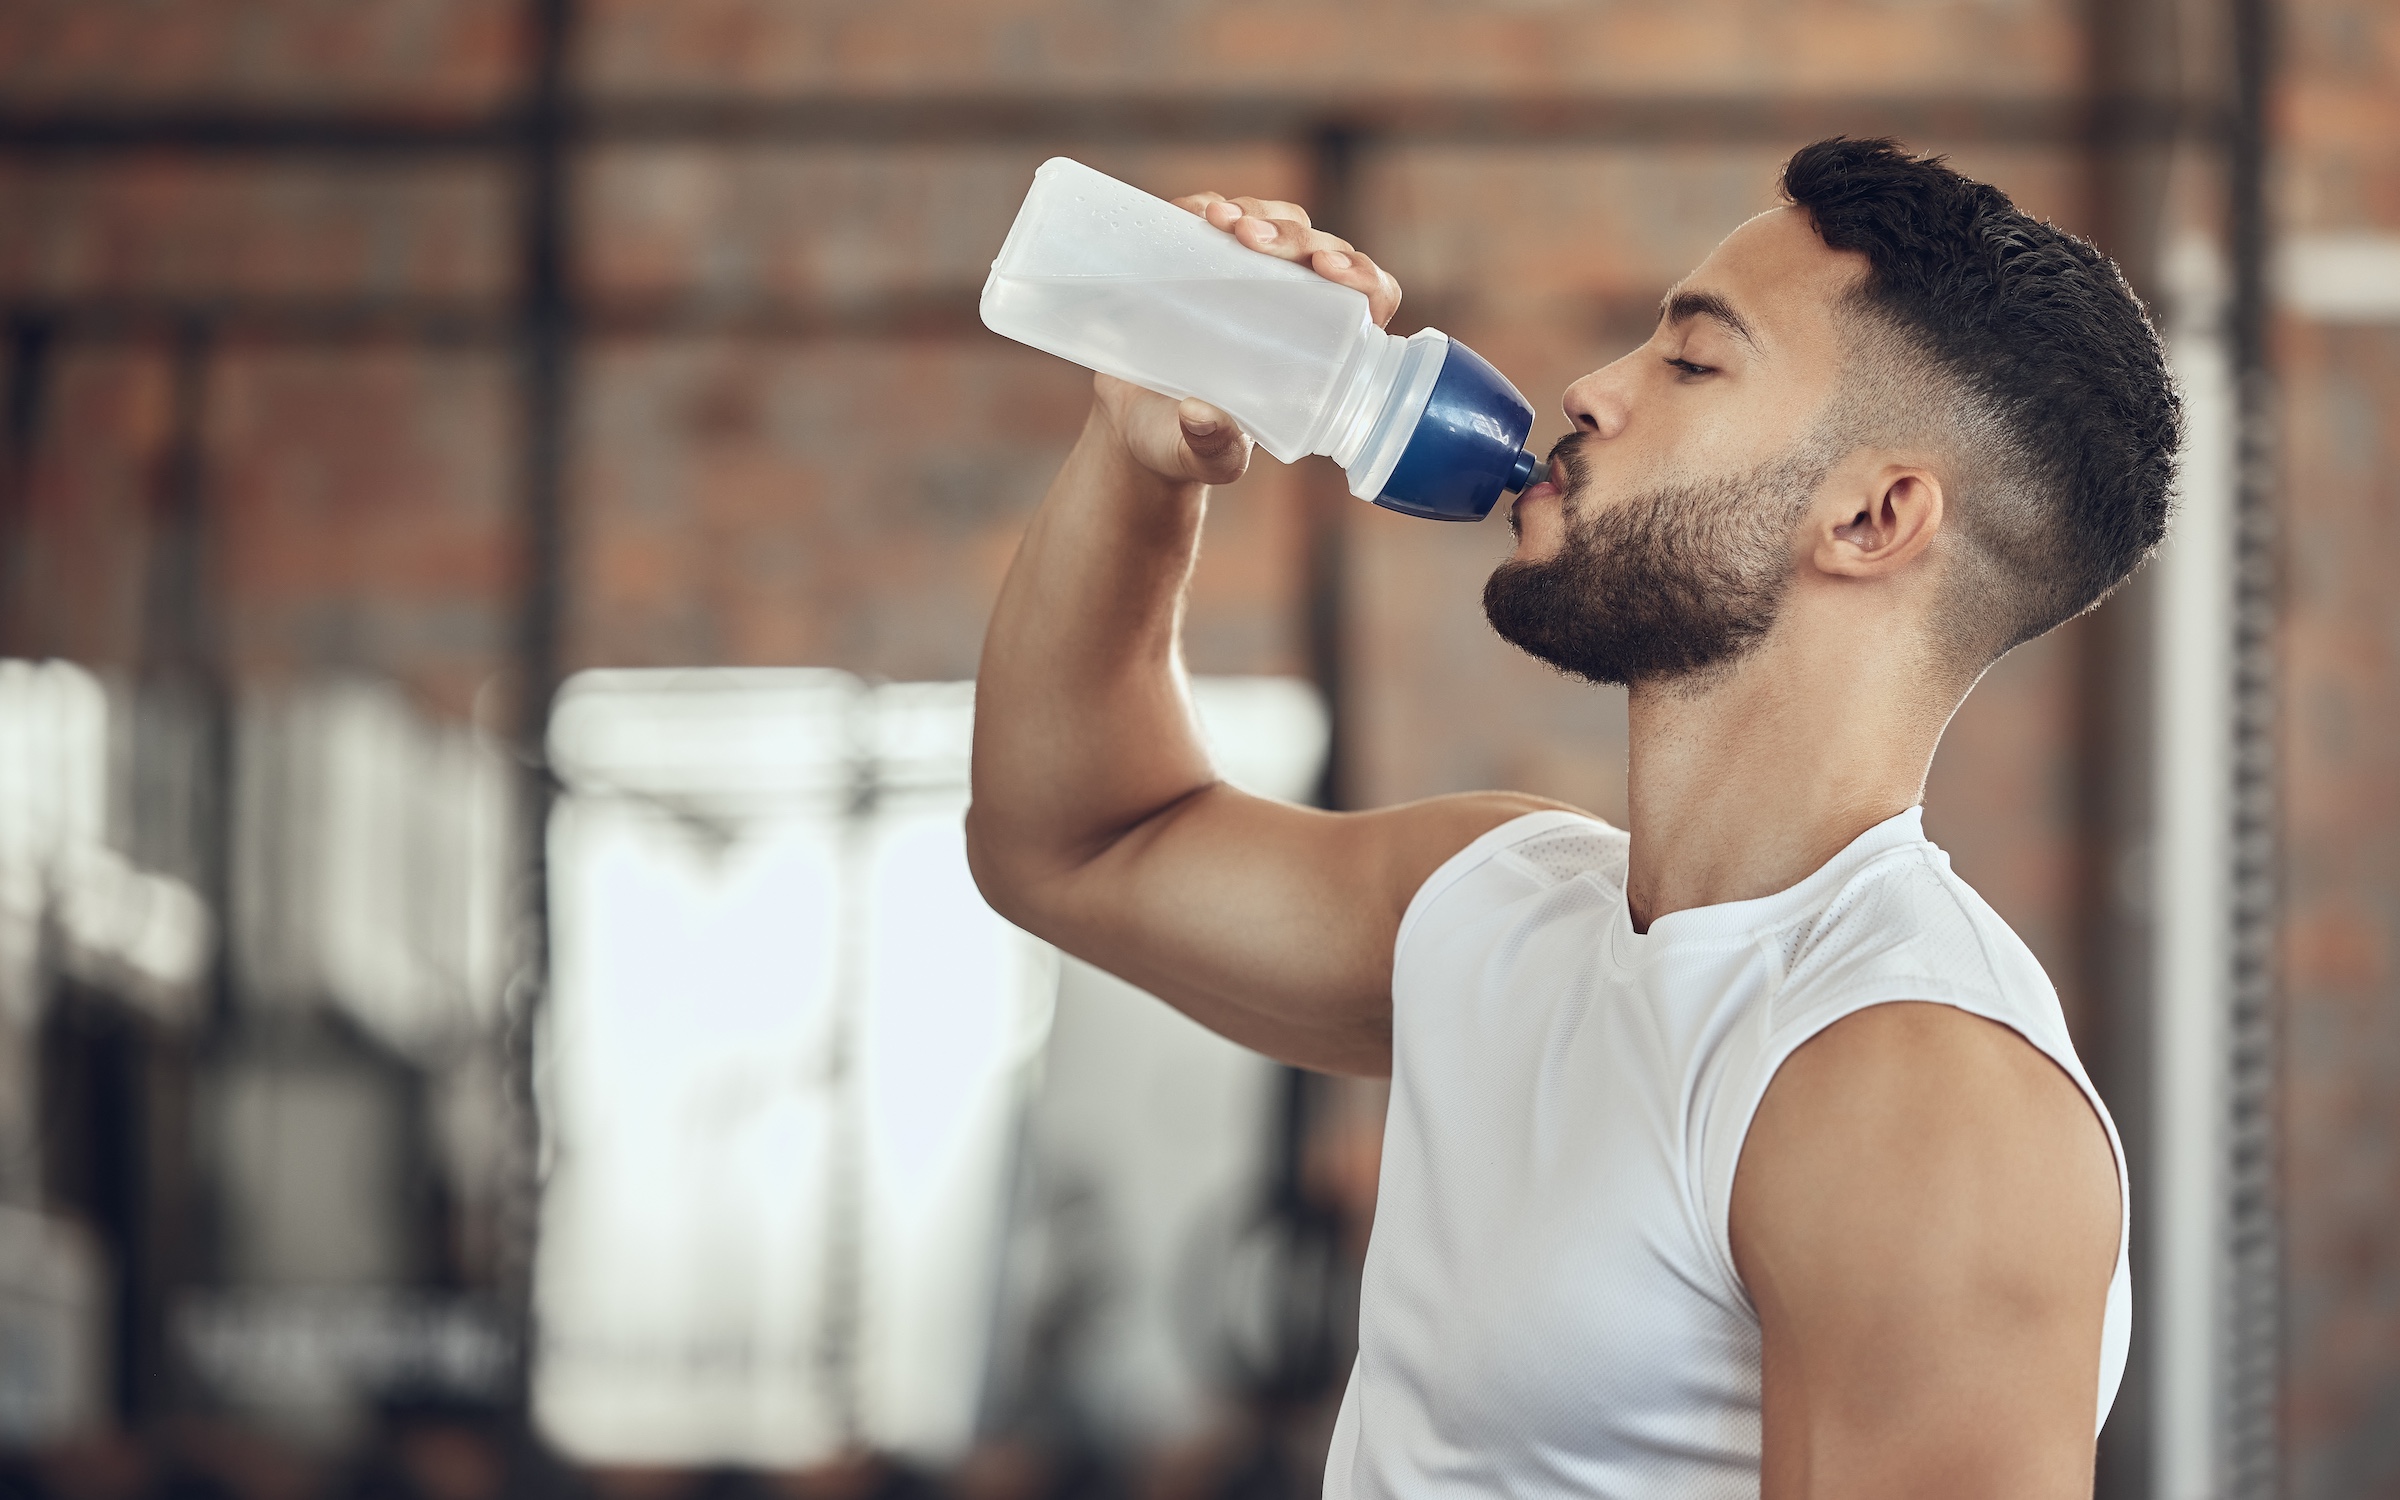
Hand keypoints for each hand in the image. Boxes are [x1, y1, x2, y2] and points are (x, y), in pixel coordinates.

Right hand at [1090, 192, 1405, 486]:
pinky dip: (1210, 205)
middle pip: (1322, 251)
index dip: (1363, 277)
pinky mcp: (1206, 257)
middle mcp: (1297, 306)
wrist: (1131, 422)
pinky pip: (1222, 214)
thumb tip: (1201, 415)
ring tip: (1221, 221)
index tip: (1329, 271)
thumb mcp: (1199, 457)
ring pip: (1280, 221)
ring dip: (1258, 213)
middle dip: (1295, 236)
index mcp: (1320, 353)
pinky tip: (1193, 212)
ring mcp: (1253, 276)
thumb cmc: (1181, 445)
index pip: (1368, 302)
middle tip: (1251, 239)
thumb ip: (1209, 447)